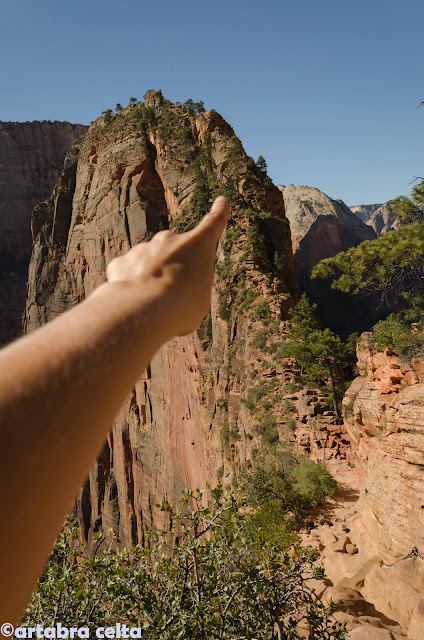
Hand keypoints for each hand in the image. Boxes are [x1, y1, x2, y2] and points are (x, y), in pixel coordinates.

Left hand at [105, 196, 229, 336]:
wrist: (143, 310)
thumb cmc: (182, 307)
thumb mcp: (200, 300)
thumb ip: (190, 287)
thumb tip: (174, 288)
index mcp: (198, 246)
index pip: (213, 224)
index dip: (219, 213)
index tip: (222, 202)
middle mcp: (170, 239)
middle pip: (176, 251)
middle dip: (176, 268)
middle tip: (176, 295)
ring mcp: (143, 248)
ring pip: (150, 263)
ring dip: (153, 280)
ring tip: (154, 305)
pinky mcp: (122, 262)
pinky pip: (129, 272)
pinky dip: (131, 285)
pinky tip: (134, 303)